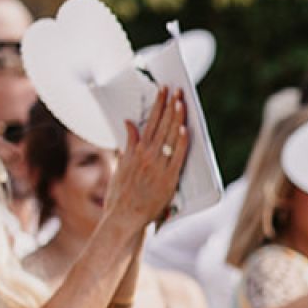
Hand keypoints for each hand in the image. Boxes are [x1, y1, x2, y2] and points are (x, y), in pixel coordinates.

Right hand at [101, 88, 188, 230]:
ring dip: (177, 118)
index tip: (164, 91)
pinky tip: (186, 128)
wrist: (124, 218)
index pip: (150, 122)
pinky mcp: (168, 179)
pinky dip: (182, 142)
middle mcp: (146, 156)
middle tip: (175, 88)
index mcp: (135, 152)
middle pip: (161, 125)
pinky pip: (178, 157)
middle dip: (169, 105)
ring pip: (170, 137)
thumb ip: (127, 145)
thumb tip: (129, 125)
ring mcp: (158, 166)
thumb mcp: (120, 165)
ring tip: (182, 101)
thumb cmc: (121, 196)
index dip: (159, 105)